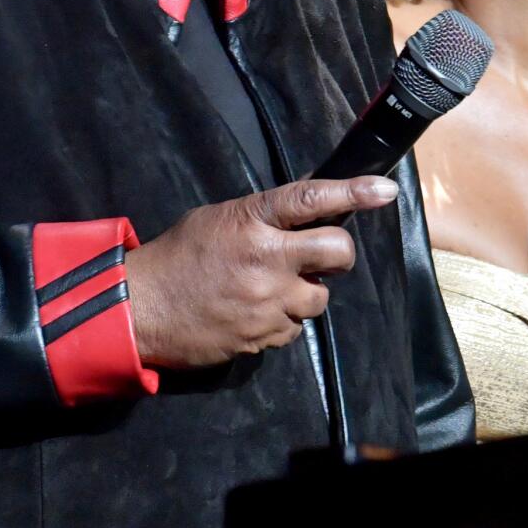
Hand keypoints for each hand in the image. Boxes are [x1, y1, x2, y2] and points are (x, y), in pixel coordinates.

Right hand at [124, 176, 398, 368]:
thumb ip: (264, 213)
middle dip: (338, 254)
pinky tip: (257, 311)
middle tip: (322, 255)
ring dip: (306, 291)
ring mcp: (267, 302)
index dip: (354, 192)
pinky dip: (284, 319)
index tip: (385, 189)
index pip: (312, 198)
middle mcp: (267, 259)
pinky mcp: (263, 337)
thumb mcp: (219, 217)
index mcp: (252, 220)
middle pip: (336, 253)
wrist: (141, 308)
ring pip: (320, 297)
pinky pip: (294, 328)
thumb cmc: (179, 254)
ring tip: (274, 287)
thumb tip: (307, 205)